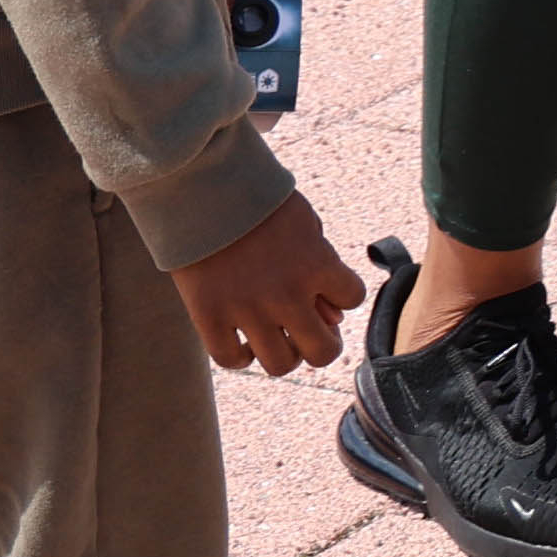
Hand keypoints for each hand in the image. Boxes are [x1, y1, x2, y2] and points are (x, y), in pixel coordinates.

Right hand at [172, 193, 362, 372]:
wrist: (202, 191)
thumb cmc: (259, 204)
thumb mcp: (306, 226)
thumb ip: (323, 269)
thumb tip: (333, 319)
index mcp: (318, 264)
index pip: (353, 299)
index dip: (342, 294)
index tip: (326, 287)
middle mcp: (287, 294)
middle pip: (323, 352)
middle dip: (322, 345)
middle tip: (309, 333)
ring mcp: (247, 310)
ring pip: (280, 365)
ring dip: (284, 356)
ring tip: (276, 340)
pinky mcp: (209, 317)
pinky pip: (230, 359)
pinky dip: (240, 356)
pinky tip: (241, 342)